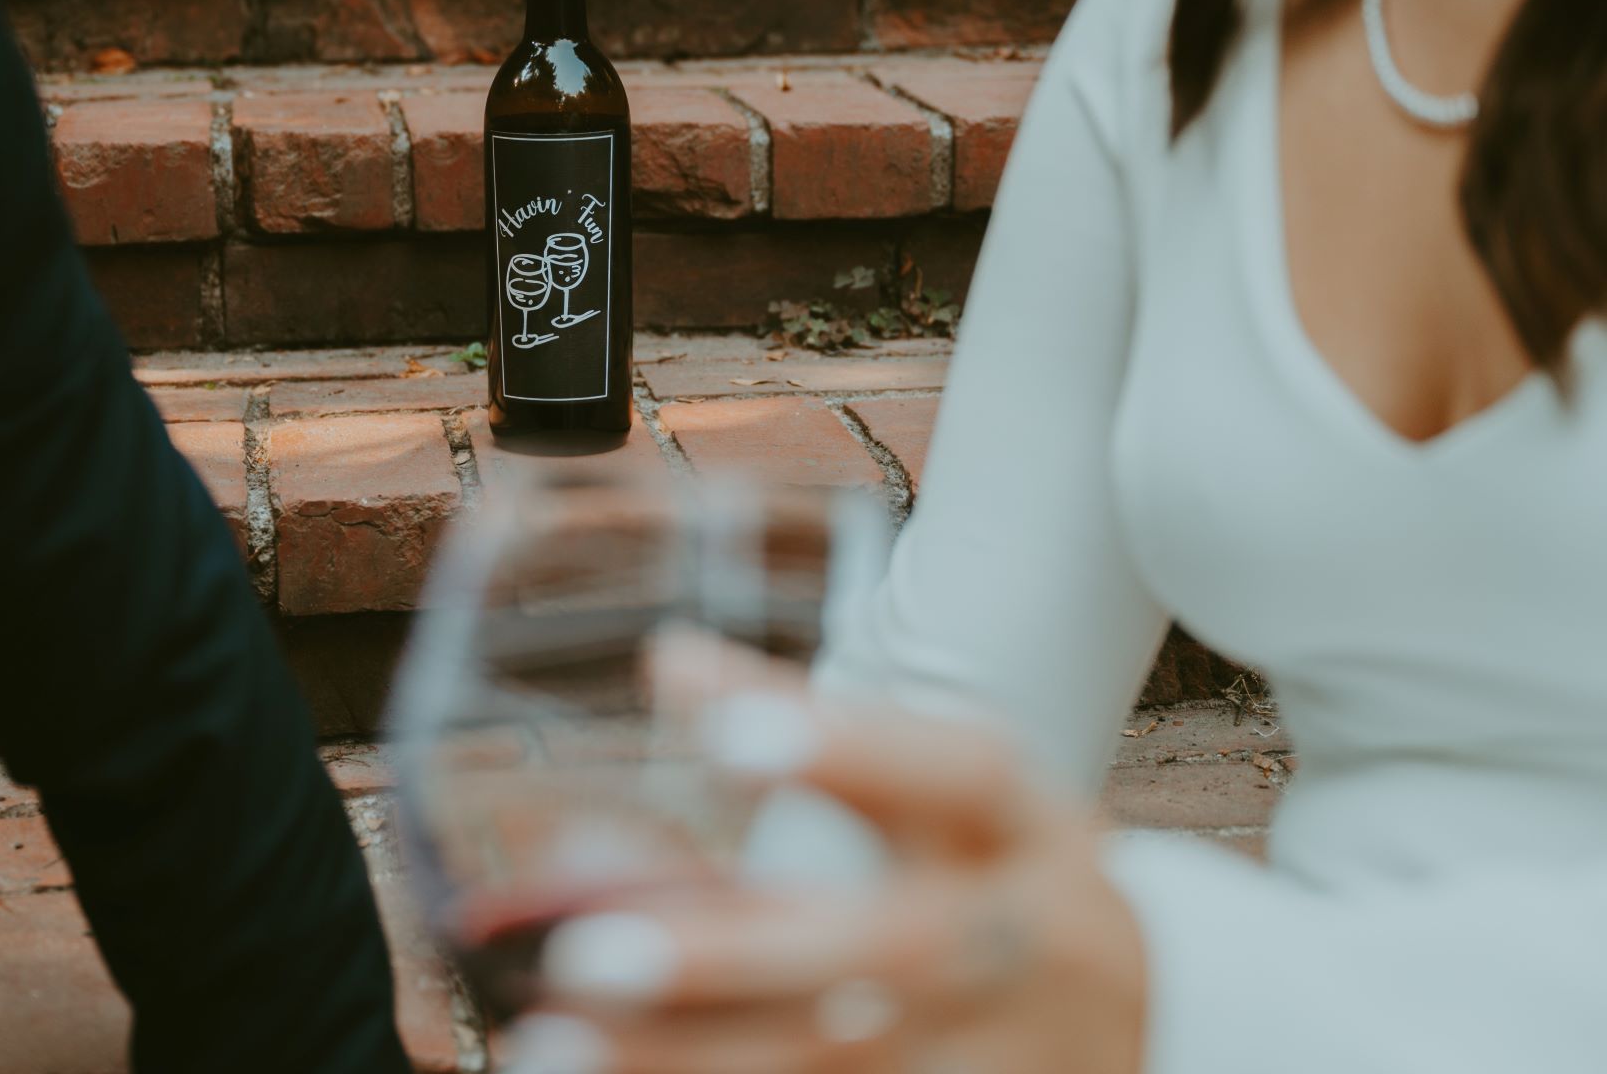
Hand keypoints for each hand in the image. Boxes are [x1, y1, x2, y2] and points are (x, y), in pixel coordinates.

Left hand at [514, 668, 1147, 1073]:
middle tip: (583, 954)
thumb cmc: (999, 872)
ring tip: (550, 1044)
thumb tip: (667, 659)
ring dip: (692, 1060)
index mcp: (1023, 825)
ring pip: (849, 1070)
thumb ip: (815, 736)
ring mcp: (1013, 1056)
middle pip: (895, 950)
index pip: (956, 770)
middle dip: (738, 957)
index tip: (714, 735)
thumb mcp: (948, 792)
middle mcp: (1030, 941)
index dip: (845, 748)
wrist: (1144, 1018)